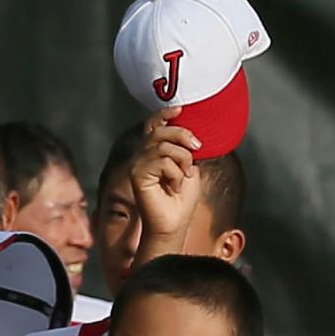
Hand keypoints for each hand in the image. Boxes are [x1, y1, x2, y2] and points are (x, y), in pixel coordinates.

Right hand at [125, 114, 205, 261]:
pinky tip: (174, 187)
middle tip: (197, 148)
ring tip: (184, 178)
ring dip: (182, 159)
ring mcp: (137, 165)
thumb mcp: (190, 170)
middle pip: (160, 131)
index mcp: (153, 153)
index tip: (181, 109)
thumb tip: (192, 135)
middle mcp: (142, 156)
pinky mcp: (137, 175)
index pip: (154, 125)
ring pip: (163, 146)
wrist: (174, 225)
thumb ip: (187, 151)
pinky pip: (161, 161)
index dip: (164, 114)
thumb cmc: (181, 201)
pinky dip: (175, 173)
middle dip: (182, 135)